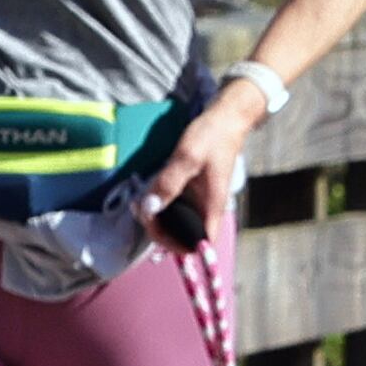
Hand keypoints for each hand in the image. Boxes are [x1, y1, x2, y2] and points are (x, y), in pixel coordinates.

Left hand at [142, 89, 260, 251]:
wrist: (226, 119)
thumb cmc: (212, 137)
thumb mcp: (187, 158)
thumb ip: (168, 183)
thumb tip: (149, 209)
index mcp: (212, 206)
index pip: (200, 244)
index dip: (178, 246)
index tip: (156, 229)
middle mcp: (206, 208)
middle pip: (185, 236)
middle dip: (160, 231)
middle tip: (141, 211)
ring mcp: (199, 200)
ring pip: (177, 222)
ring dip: (157, 219)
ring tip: (138, 204)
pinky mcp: (192, 190)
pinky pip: (175, 207)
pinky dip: (160, 206)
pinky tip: (146, 197)